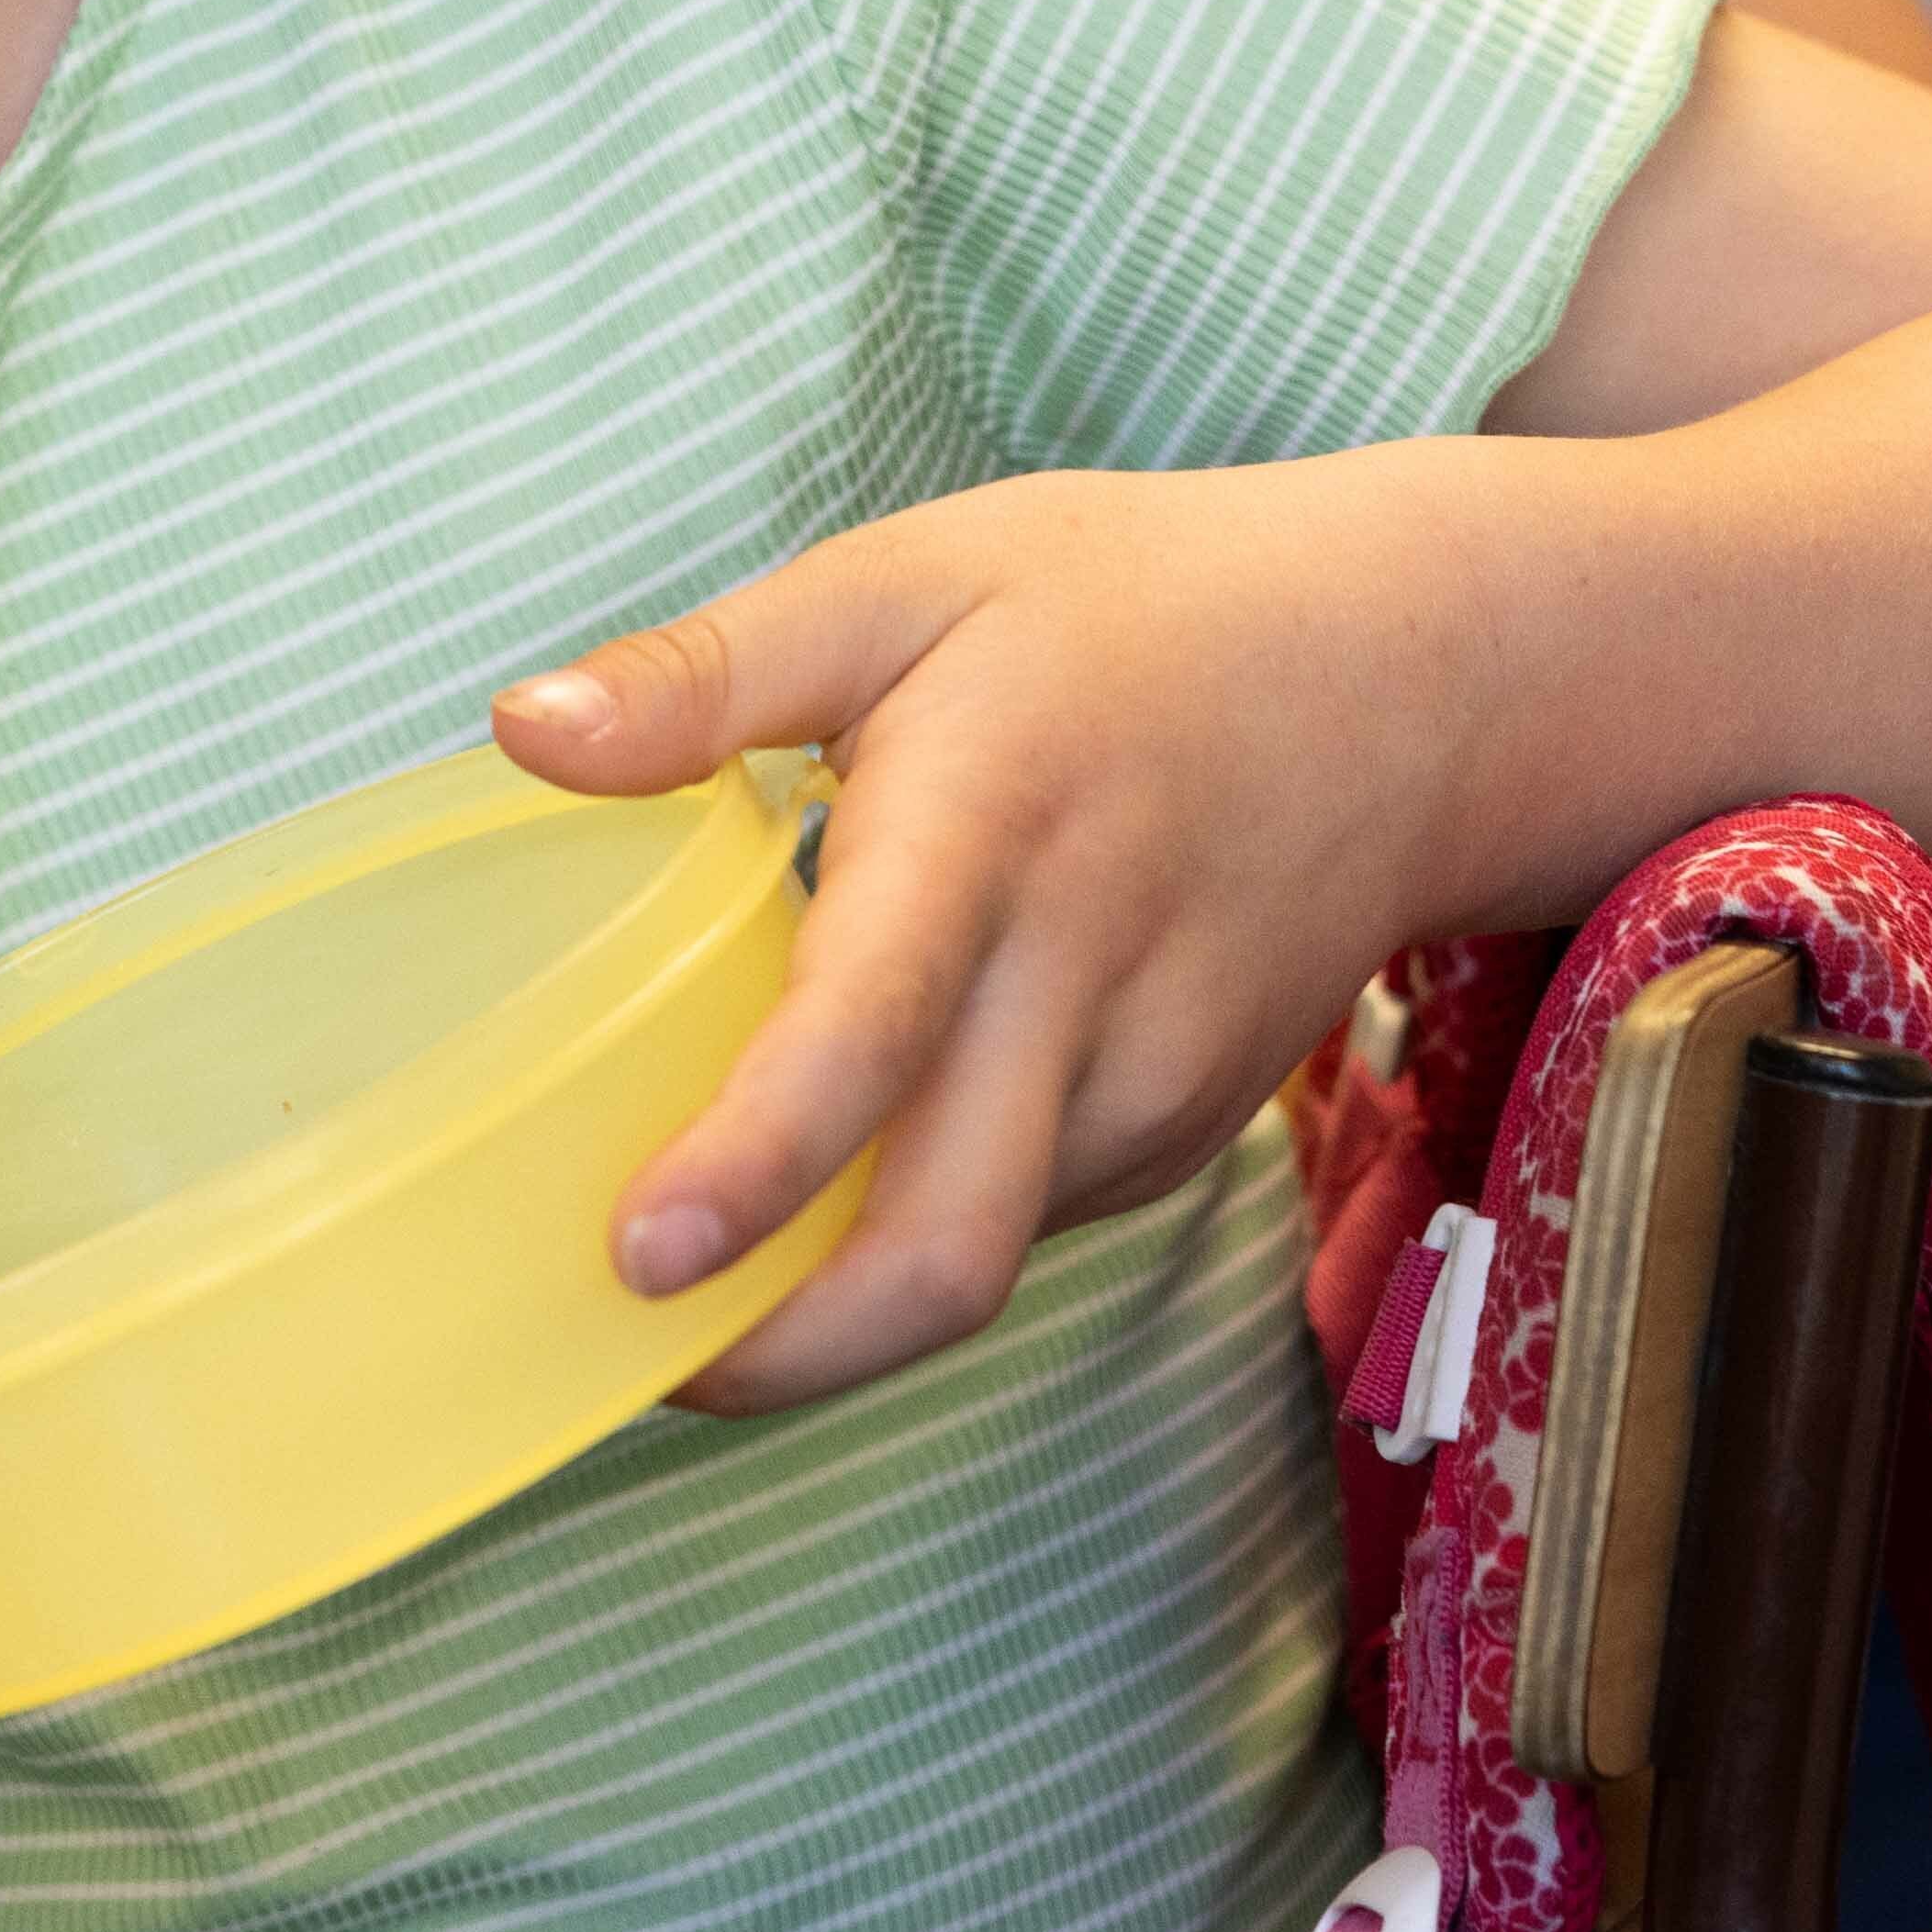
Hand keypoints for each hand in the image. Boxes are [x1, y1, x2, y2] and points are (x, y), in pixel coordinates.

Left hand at [495, 457, 1470, 1412]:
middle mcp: (1086, 987)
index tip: (641, 1259)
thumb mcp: (906, 578)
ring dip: (834, 1310)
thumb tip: (520, 731)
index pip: (873, 1029)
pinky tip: (830, 1187)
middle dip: (784, 1353)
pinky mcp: (1183, 1132)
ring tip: (692, 1283)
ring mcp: (1153, 1083)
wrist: (1411, 677)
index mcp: (990, 831)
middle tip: (626, 1352)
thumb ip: (710, 671)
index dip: (757, 1162)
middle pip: (946, 1245)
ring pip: (982, 1260)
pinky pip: (1027, 1221)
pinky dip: (914, 1236)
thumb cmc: (1128, 609)